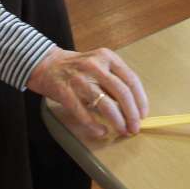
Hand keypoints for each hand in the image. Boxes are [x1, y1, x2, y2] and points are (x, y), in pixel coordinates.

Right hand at [27, 47, 148, 137]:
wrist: (46, 64)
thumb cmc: (77, 67)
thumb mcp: (99, 65)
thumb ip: (114, 80)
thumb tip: (133, 106)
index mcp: (107, 57)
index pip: (131, 79)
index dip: (140, 99)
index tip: (143, 114)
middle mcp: (95, 66)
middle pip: (122, 92)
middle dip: (132, 114)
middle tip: (134, 128)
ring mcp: (79, 78)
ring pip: (105, 104)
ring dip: (117, 121)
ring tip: (122, 130)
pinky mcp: (65, 91)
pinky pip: (83, 112)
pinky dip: (94, 125)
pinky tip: (101, 131)